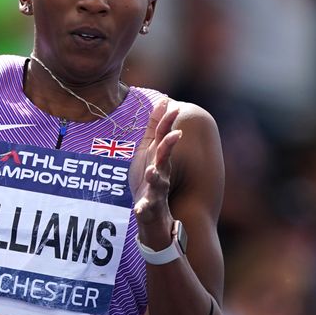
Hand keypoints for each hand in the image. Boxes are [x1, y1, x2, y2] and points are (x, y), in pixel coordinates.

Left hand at [129, 97, 181, 225]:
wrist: (155, 214)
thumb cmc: (151, 177)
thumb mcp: (151, 150)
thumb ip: (156, 127)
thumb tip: (163, 100)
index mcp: (159, 158)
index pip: (164, 138)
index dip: (168, 122)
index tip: (174, 106)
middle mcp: (161, 173)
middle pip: (164, 158)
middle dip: (168, 146)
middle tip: (176, 134)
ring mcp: (156, 191)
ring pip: (158, 183)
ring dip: (155, 177)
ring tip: (152, 171)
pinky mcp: (148, 208)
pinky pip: (146, 208)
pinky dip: (143, 208)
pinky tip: (139, 209)